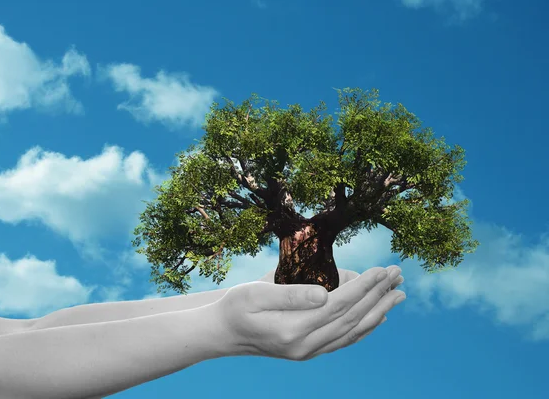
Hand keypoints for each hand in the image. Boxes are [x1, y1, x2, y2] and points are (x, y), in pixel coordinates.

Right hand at [215, 266, 405, 360]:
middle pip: (352, 319)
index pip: (339, 305)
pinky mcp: (308, 351)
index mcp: (293, 330)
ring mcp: (308, 352)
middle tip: (398, 275)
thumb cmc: (236, 307)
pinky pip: (344, 340)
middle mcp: (305, 346)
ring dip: (378, 311)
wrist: (223, 333)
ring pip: (352, 331)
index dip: (364, 287)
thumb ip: (290, 294)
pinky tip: (377, 318)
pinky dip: (364, 328)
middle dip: (378, 295)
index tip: (382, 269)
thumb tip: (326, 293)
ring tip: (398, 294)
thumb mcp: (255, 293)